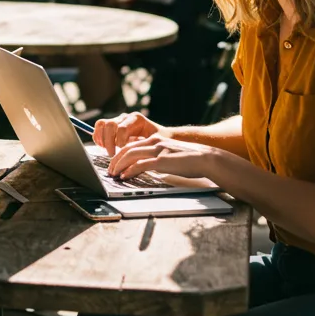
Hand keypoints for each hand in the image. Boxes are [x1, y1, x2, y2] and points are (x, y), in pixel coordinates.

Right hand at [94, 111, 167, 154]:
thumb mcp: (155, 141)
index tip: (123, 151)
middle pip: (110, 125)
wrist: (161, 135)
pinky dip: (97, 136)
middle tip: (112, 154)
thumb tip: (131, 152)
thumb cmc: (160, 139)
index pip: (122, 128)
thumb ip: (144, 145)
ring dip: (101, 138)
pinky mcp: (112, 125)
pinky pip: (100, 126)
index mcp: (136, 118)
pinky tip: (102, 146)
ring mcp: (118, 120)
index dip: (120, 141)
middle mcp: (126, 117)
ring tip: (105, 149)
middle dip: (109, 141)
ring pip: (102, 124)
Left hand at [108, 134, 222, 182]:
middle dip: (115, 160)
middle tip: (109, 170)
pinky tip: (125, 176)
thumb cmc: (188, 159)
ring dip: (119, 165)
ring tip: (113, 174)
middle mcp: (154, 142)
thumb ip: (156, 156)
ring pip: (131, 155)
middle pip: (127, 149)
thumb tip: (144, 166)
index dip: (119, 154)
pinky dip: (130, 170)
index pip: (131, 145)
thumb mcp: (168, 154)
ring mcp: (158, 150)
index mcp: (155, 139)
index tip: (114, 163)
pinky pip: (141, 165)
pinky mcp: (162, 160)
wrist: (205, 158)